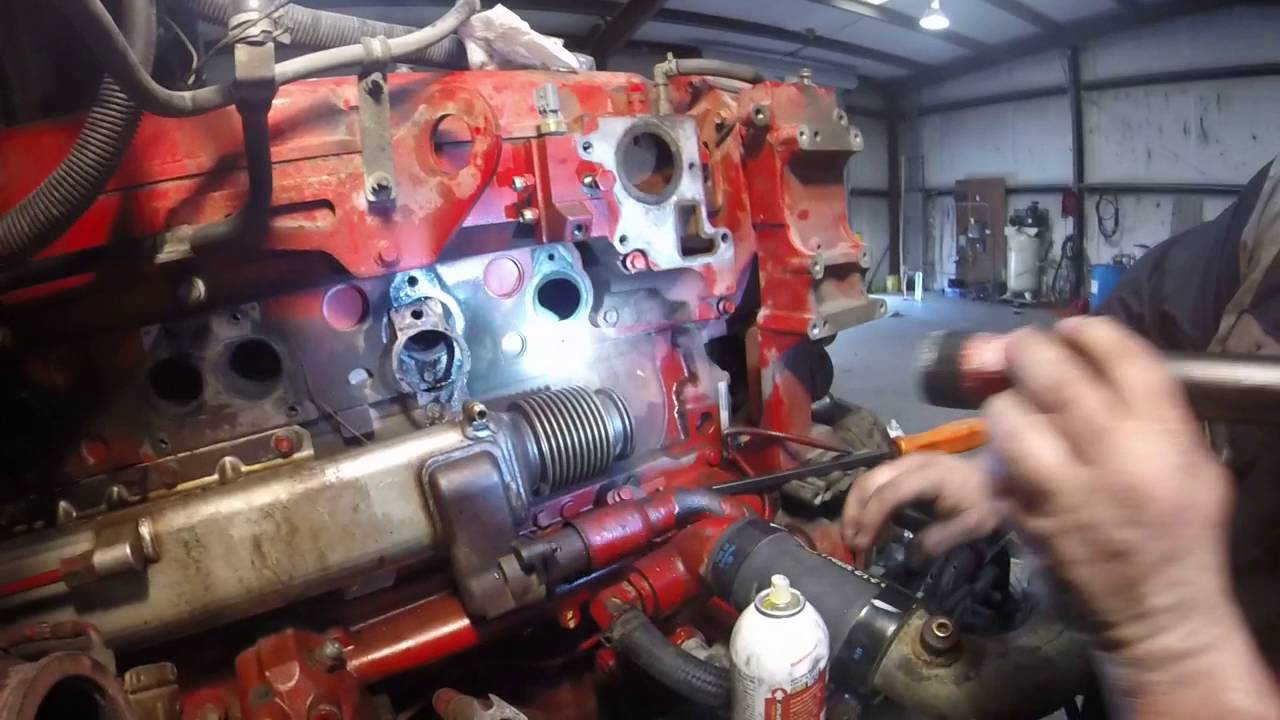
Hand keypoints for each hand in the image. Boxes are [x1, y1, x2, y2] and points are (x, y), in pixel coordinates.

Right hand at [840, 452, 1002, 557]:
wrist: (1000, 476)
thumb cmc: (986, 501)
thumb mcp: (972, 525)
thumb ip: (939, 539)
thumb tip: (909, 555)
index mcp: (929, 476)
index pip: (888, 494)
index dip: (871, 519)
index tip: (862, 545)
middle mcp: (911, 462)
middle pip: (868, 481)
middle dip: (853, 513)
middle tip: (850, 543)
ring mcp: (906, 462)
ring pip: (867, 479)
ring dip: (855, 508)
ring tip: (854, 537)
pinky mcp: (904, 467)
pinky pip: (876, 481)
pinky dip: (866, 503)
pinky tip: (868, 525)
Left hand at [985, 317, 1276, 714]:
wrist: (1159, 614)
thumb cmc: (1180, 529)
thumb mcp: (1193, 461)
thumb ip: (1146, 407)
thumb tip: (1083, 353)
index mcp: (1164, 438)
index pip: (1120, 356)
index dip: (1085, 330)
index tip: (1068, 327)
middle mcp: (1112, 458)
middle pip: (1050, 374)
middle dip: (1025, 351)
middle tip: (1020, 351)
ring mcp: (1062, 492)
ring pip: (1007, 417)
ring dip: (1004, 405)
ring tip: (1017, 411)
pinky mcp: (1025, 519)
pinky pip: (994, 467)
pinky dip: (996, 457)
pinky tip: (1013, 460)